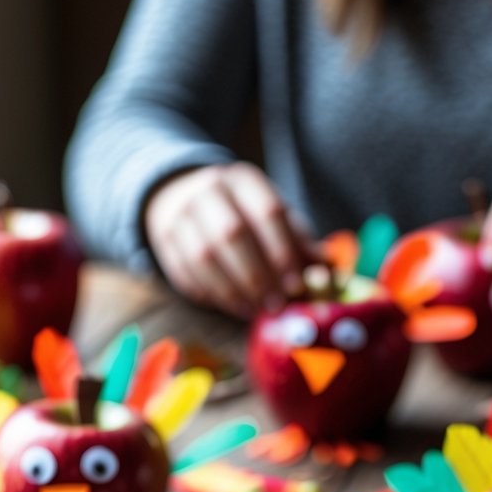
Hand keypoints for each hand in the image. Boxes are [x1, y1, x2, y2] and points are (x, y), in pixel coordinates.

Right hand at [144, 162, 317, 318]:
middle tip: (275, 306)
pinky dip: (211, 295)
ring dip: (233, 291)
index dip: (283, 252)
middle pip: (232, 234)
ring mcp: (181, 214)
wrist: (183, 196)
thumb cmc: (244, 215)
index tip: (296, 285)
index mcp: (244, 180)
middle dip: (257, 276)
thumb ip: (299, 243)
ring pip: (204, 257)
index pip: (267, 212)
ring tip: (254, 311)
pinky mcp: (164, 240)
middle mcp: (209, 190)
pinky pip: (185, 273)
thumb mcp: (274, 217)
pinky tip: (232, 306)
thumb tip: (327, 273)